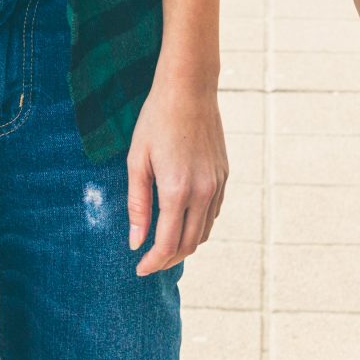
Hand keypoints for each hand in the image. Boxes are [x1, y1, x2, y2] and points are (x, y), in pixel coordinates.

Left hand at [126, 69, 226, 275]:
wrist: (189, 90)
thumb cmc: (156, 121)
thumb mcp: (137, 160)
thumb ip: (137, 204)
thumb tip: (136, 241)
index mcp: (177, 190)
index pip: (168, 244)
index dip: (153, 262)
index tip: (139, 269)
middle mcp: (202, 192)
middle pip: (189, 245)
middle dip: (169, 260)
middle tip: (150, 263)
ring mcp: (217, 185)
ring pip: (203, 232)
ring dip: (184, 246)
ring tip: (164, 246)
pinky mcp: (224, 176)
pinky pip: (213, 213)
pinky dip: (198, 226)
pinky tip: (182, 222)